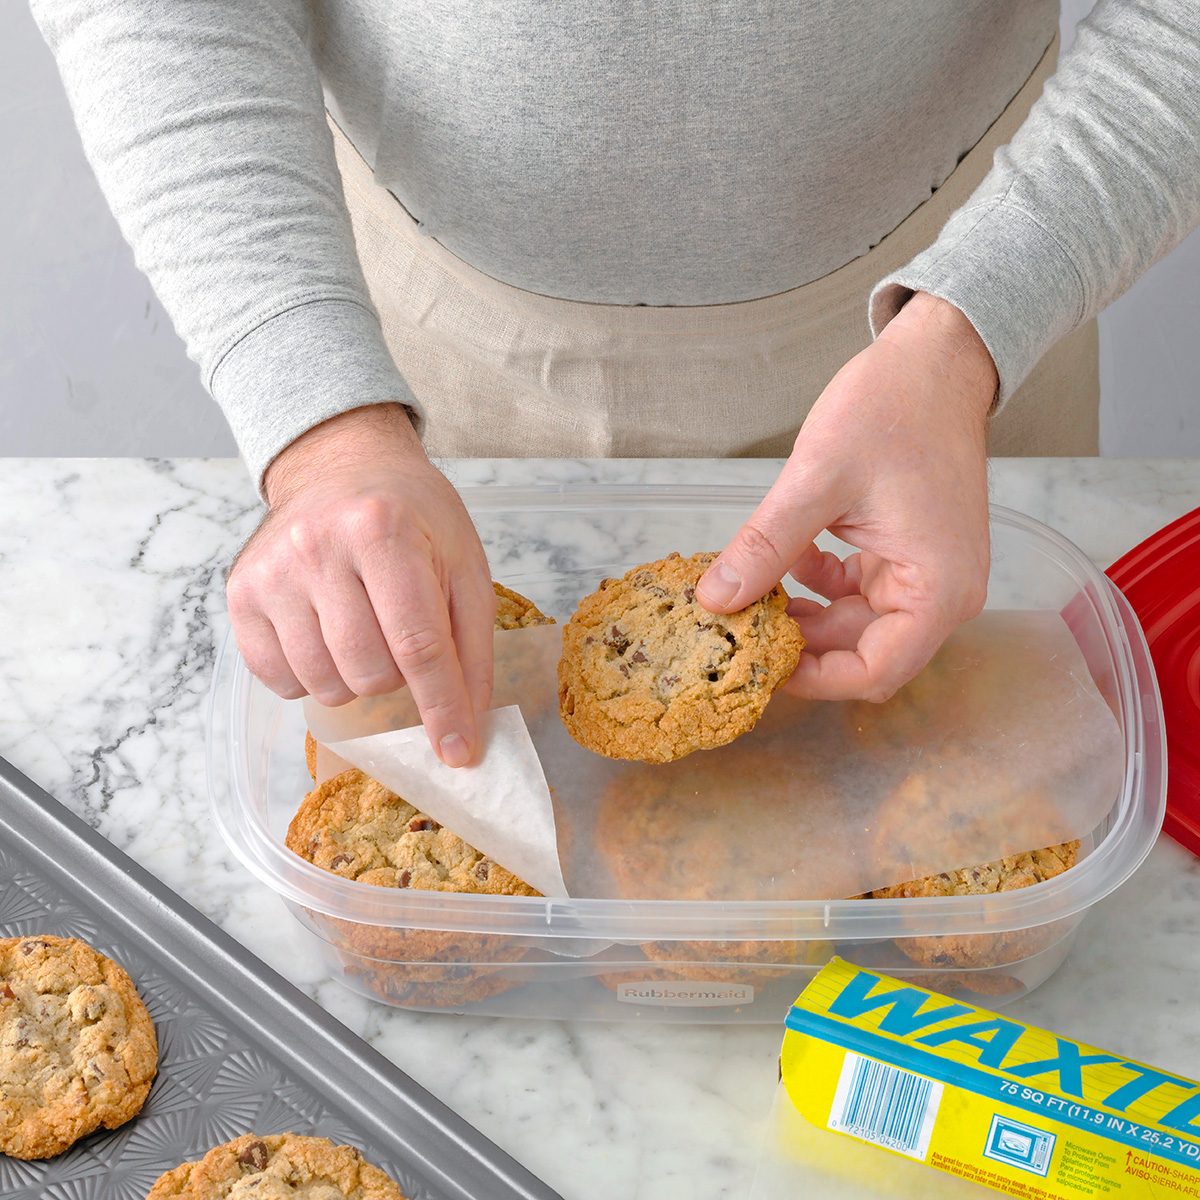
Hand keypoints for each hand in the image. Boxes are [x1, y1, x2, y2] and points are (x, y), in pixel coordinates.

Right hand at [226, 404, 494, 765]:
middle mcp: (317, 547)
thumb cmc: (412, 518)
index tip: (459, 753)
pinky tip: (326, 637)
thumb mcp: (463, 563)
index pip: (418, 644)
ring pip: (324, 684)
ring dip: (356, 679)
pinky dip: (312, 678)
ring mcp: (271, 572)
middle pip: (370, 670)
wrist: (342, 467)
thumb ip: (471, 645)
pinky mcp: (240, 593)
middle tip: (401, 637)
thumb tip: (467, 728)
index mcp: (383, 530)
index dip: (442, 707)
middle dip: (399, 677)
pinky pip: (280, 681)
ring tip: (364, 631)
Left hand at [695, 292, 997, 701]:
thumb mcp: (817, 481)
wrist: (935, 359)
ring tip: (753, 590)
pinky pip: (858, 593)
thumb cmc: (893, 409)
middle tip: (739, 625)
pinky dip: (819, 584)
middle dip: (800, 644)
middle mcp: (943, 594)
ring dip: (805, 614)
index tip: (756, 662)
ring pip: (855, 626)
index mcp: (937, 589)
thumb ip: (765, 547)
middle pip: (862, 653)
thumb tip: (715, 600)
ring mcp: (928, 575)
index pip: (874, 673)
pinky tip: (788, 558)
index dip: (813, 679)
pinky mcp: (909, 555)